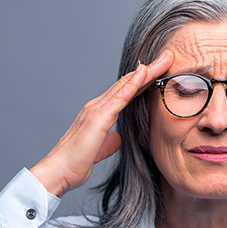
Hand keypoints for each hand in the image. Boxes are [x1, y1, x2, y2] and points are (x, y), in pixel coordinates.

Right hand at [30, 50, 174, 196]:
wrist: (58, 171)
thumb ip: (108, 142)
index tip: (160, 72)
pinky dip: (133, 83)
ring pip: (126, 84)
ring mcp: (97, 109)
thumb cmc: (74, 164)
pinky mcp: (99, 117)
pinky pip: (120, 96)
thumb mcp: (98, 151)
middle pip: (127, 83)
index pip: (124, 92)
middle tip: (168, 56)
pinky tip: (145, 71)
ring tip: (165, 58)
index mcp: (98, 113)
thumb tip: (117, 138)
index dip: (142, 81)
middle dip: (149, 70)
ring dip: (147, 71)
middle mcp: (96, 106)